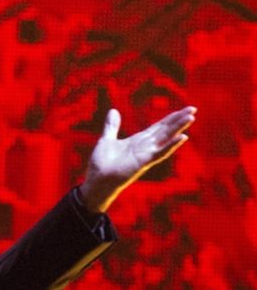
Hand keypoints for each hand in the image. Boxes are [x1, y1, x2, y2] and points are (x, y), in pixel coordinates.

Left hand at [80, 106, 195, 212]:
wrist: (96, 181)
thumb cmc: (102, 165)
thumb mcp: (106, 140)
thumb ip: (111, 126)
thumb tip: (113, 110)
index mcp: (138, 140)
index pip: (159, 126)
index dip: (171, 118)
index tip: (185, 109)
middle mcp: (145, 146)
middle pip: (165, 130)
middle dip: (178, 119)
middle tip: (193, 108)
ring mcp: (145, 154)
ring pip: (166, 138)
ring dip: (178, 128)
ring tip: (191, 117)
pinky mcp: (143, 162)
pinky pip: (160, 152)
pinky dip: (170, 145)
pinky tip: (182, 137)